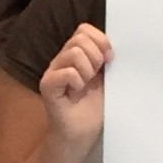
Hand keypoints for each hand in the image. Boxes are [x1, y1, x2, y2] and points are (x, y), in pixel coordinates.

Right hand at [38, 22, 110, 159]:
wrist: (82, 133)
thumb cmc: (95, 107)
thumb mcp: (106, 77)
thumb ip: (106, 58)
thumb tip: (114, 44)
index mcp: (76, 55)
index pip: (84, 30)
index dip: (101, 41)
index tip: (109, 60)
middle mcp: (62, 60)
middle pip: (80, 38)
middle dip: (96, 57)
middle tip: (95, 76)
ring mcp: (53, 72)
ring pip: (75, 53)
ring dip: (87, 71)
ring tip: (85, 86)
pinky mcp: (48, 86)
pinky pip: (66, 72)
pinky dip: (77, 81)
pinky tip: (76, 92)